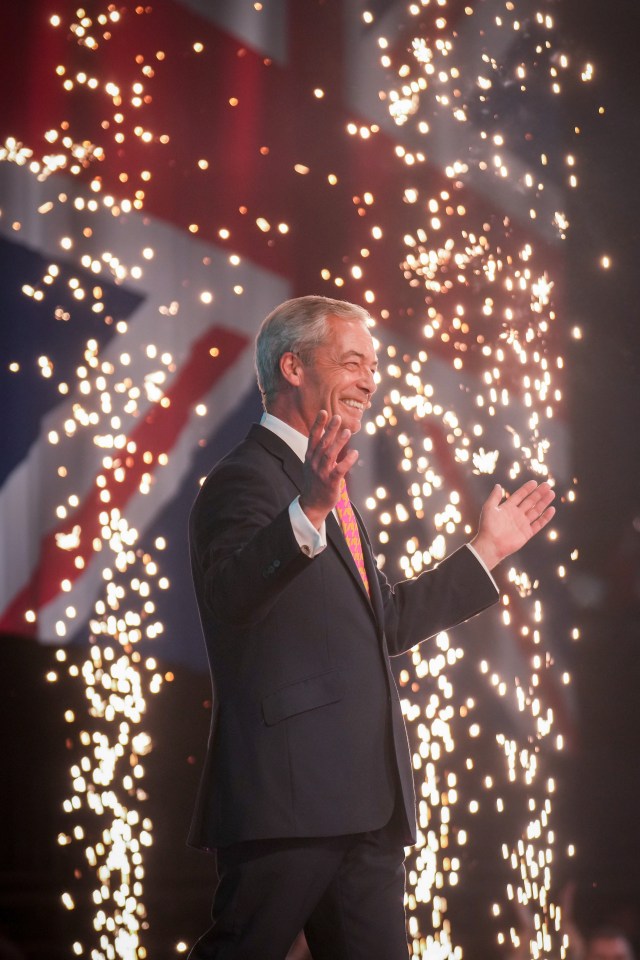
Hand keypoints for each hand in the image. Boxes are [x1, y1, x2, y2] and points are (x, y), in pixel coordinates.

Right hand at [299, 411, 357, 528]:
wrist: (312, 504)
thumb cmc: (315, 482)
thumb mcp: (312, 465)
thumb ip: (319, 451)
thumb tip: (328, 436)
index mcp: (309, 457)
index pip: (313, 437)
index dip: (318, 424)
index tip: (324, 412)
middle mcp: (313, 463)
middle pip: (322, 443)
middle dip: (330, 429)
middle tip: (337, 417)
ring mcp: (321, 473)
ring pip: (330, 454)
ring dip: (338, 442)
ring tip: (347, 432)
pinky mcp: (330, 482)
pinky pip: (339, 470)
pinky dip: (347, 461)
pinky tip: (355, 453)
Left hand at [470, 479, 555, 569]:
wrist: (490, 545)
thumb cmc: (487, 526)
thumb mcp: (489, 508)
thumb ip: (494, 496)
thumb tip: (498, 485)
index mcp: (507, 508)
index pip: (519, 496)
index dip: (527, 489)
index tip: (535, 482)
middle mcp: (516, 515)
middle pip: (530, 501)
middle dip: (539, 493)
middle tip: (547, 485)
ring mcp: (522, 524)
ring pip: (536, 511)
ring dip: (544, 502)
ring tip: (551, 493)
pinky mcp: (527, 533)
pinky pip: (539, 524)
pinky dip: (545, 517)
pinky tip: (552, 509)